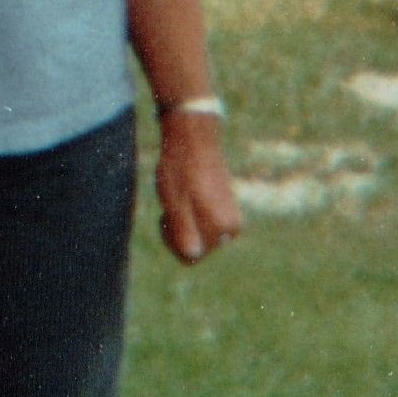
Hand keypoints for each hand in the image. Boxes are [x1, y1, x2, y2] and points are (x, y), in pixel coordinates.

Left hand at [155, 108, 244, 263]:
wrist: (193, 139)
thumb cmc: (180, 171)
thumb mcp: (174, 204)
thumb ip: (183, 232)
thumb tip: (192, 255)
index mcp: (221, 229)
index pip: (190, 257)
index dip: (171, 242)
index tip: (165, 218)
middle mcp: (232, 228)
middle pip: (197, 248)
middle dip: (179, 232)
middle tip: (171, 205)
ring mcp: (232, 218)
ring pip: (199, 235)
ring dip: (185, 222)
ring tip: (180, 196)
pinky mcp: (228, 208)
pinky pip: (204, 223)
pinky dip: (191, 213)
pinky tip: (187, 192)